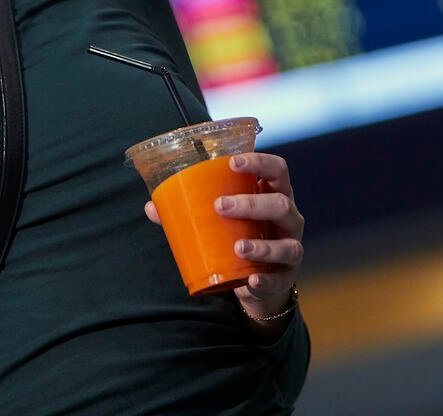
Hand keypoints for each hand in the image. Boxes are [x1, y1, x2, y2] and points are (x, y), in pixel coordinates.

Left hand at [144, 151, 303, 333]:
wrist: (259, 280)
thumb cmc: (240, 235)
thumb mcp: (222, 220)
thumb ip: (190, 213)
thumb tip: (151, 207)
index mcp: (273, 194)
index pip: (277, 170)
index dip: (260, 162)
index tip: (233, 162)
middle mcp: (289, 219)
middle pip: (281, 204)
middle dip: (251, 203)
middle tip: (219, 206)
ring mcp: (291, 247)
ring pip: (287, 243)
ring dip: (262, 245)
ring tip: (238, 247)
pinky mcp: (286, 277)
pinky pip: (279, 278)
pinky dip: (265, 279)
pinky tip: (251, 279)